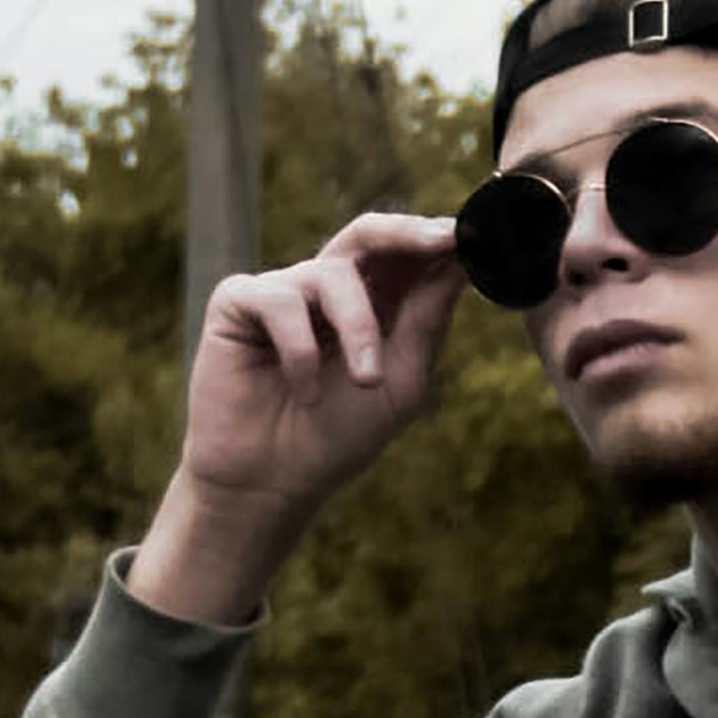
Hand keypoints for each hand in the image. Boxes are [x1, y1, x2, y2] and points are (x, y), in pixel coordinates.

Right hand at [180, 208, 464, 529]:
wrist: (271, 485)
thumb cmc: (336, 438)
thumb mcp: (400, 381)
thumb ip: (426, 320)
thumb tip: (461, 259)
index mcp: (371, 304)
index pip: (406, 255)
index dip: (439, 240)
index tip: (479, 235)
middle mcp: (327, 288)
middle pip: (368, 233)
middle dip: (408, 233)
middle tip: (444, 240)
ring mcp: (282, 290)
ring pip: (333, 274)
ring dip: (359, 329)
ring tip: (367, 380)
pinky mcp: (238, 302)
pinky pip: (280, 301)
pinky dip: (300, 350)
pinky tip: (305, 393)